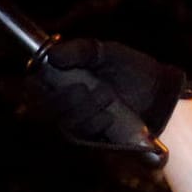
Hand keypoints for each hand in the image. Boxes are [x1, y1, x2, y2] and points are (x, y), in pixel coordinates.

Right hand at [27, 38, 184, 148]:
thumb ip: (80, 51)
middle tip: (87, 87)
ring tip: (107, 97)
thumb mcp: (106, 53)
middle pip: (43, 107)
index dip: (36, 85)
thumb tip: (52, 55)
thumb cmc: (131, 71)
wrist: (158, 95)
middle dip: (65, 98)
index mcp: (62, 79)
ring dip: (85, 109)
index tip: (50, 79)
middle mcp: (63, 103)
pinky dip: (94, 123)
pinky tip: (109, 117)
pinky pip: (80, 135)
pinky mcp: (87, 141)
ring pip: (63, 121)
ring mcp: (74, 123)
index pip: (32, 86)